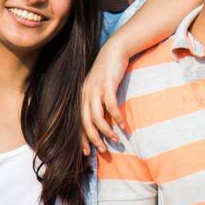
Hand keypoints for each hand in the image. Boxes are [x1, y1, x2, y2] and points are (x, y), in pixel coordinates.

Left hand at [80, 39, 128, 155]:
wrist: (114, 51)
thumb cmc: (109, 72)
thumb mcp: (100, 88)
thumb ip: (99, 103)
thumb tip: (104, 121)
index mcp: (82, 97)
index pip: (79, 122)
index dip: (82, 138)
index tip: (87, 153)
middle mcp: (85, 95)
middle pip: (86, 122)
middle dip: (93, 139)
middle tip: (103, 150)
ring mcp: (95, 90)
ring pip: (97, 117)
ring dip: (106, 131)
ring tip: (116, 139)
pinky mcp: (107, 85)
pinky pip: (111, 106)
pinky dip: (117, 118)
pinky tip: (125, 126)